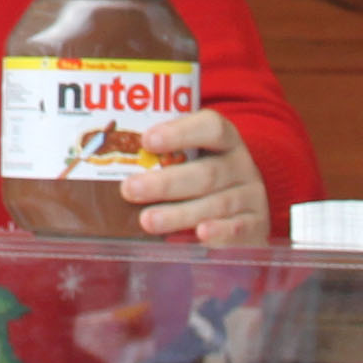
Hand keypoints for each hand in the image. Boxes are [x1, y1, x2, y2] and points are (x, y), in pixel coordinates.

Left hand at [124, 111, 269, 245]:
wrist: (248, 212)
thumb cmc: (204, 180)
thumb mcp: (193, 160)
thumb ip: (162, 157)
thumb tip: (106, 156)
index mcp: (225, 140)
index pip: (210, 127)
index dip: (180, 132)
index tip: (147, 140)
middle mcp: (240, 166)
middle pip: (206, 172)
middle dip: (165, 183)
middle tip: (129, 190)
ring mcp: (251, 197)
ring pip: (216, 204)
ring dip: (179, 214)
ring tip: (147, 221)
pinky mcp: (256, 227)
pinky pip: (238, 229)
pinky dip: (219, 232)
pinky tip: (199, 235)